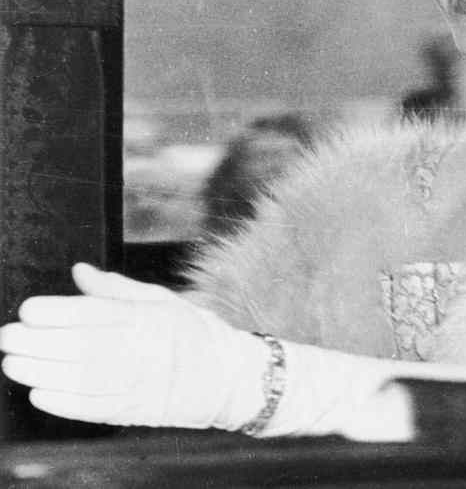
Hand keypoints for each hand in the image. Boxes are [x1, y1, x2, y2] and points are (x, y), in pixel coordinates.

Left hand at [0, 264, 264, 428]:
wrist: (227, 377)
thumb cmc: (192, 332)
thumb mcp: (161, 300)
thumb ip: (116, 288)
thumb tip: (79, 272)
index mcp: (148, 317)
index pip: (94, 313)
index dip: (57, 312)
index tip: (27, 309)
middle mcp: (141, 349)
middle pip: (79, 345)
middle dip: (38, 341)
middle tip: (7, 336)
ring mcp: (138, 382)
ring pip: (80, 378)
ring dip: (41, 372)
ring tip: (12, 363)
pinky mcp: (135, 410)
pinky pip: (94, 407)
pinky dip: (63, 402)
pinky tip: (38, 393)